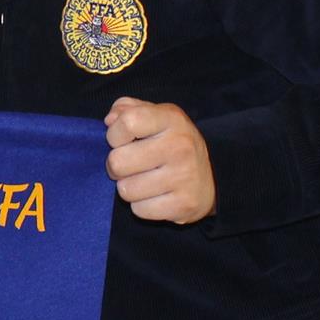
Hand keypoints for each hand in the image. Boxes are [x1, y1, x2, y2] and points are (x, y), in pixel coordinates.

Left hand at [105, 98, 213, 224]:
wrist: (210, 180)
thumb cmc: (172, 143)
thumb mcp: (155, 117)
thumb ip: (128, 109)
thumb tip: (110, 120)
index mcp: (172, 119)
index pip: (127, 122)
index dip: (114, 134)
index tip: (123, 140)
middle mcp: (180, 146)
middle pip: (118, 162)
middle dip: (117, 166)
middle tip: (130, 166)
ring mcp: (184, 177)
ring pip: (126, 190)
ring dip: (129, 188)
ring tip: (144, 181)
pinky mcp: (183, 204)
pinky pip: (140, 210)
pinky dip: (142, 206)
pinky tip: (155, 196)